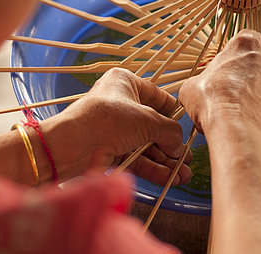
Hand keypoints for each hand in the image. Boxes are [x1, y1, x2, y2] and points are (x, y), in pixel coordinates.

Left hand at [53, 68, 191, 185]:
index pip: (158, 96)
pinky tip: (170, 178)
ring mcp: (113, 128)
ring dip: (165, 160)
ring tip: (183, 175)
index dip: (174, 113)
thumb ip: (169, 131)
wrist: (71, 145)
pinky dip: (153, 168)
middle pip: (153, 125)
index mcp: (125, 83)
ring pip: (146, 144)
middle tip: (187, 158)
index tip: (188, 128)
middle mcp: (119, 103)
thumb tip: (179, 145)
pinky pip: (136, 158)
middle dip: (172, 144)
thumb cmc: (107, 120)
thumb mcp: (147, 120)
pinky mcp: (109, 149)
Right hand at [178, 29, 260, 135]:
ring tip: (237, 108)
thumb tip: (195, 89)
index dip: (238, 49)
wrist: (235, 127)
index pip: (248, 36)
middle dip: (245, 73)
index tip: (229, 59)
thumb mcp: (191, 86)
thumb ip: (200, 80)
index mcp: (244, 46)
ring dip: (254, 91)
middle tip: (228, 88)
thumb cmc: (212, 100)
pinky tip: (247, 118)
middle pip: (258, 61)